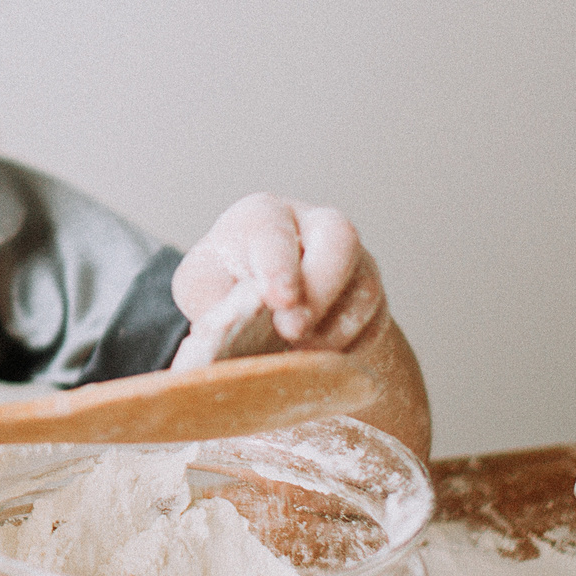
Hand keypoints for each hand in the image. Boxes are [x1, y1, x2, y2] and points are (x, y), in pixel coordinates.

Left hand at [169, 193, 391, 364]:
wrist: (253, 305)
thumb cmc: (222, 287)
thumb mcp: (201, 289)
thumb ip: (212, 302)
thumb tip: (225, 332)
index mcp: (263, 216)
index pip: (275, 231)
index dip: (279, 267)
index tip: (277, 301)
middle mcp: (313, 226)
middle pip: (339, 239)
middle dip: (320, 289)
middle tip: (292, 331)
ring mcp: (349, 258)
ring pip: (363, 287)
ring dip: (334, 328)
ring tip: (299, 352)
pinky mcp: (367, 293)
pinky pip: (374, 321)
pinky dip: (348, 345)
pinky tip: (318, 360)